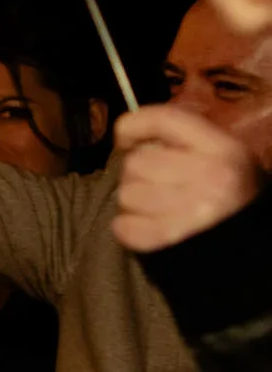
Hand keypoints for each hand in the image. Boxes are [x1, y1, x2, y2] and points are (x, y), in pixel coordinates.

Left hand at [111, 104, 262, 251]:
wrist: (248, 251)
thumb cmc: (233, 201)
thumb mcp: (224, 161)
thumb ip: (185, 144)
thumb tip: (133, 136)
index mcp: (224, 151)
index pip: (165, 120)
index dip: (135, 124)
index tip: (122, 137)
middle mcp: (209, 176)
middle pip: (136, 162)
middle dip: (138, 176)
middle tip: (157, 188)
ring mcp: (190, 210)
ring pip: (126, 194)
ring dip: (134, 204)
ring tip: (158, 210)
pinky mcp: (169, 240)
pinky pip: (123, 226)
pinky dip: (128, 228)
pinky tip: (147, 228)